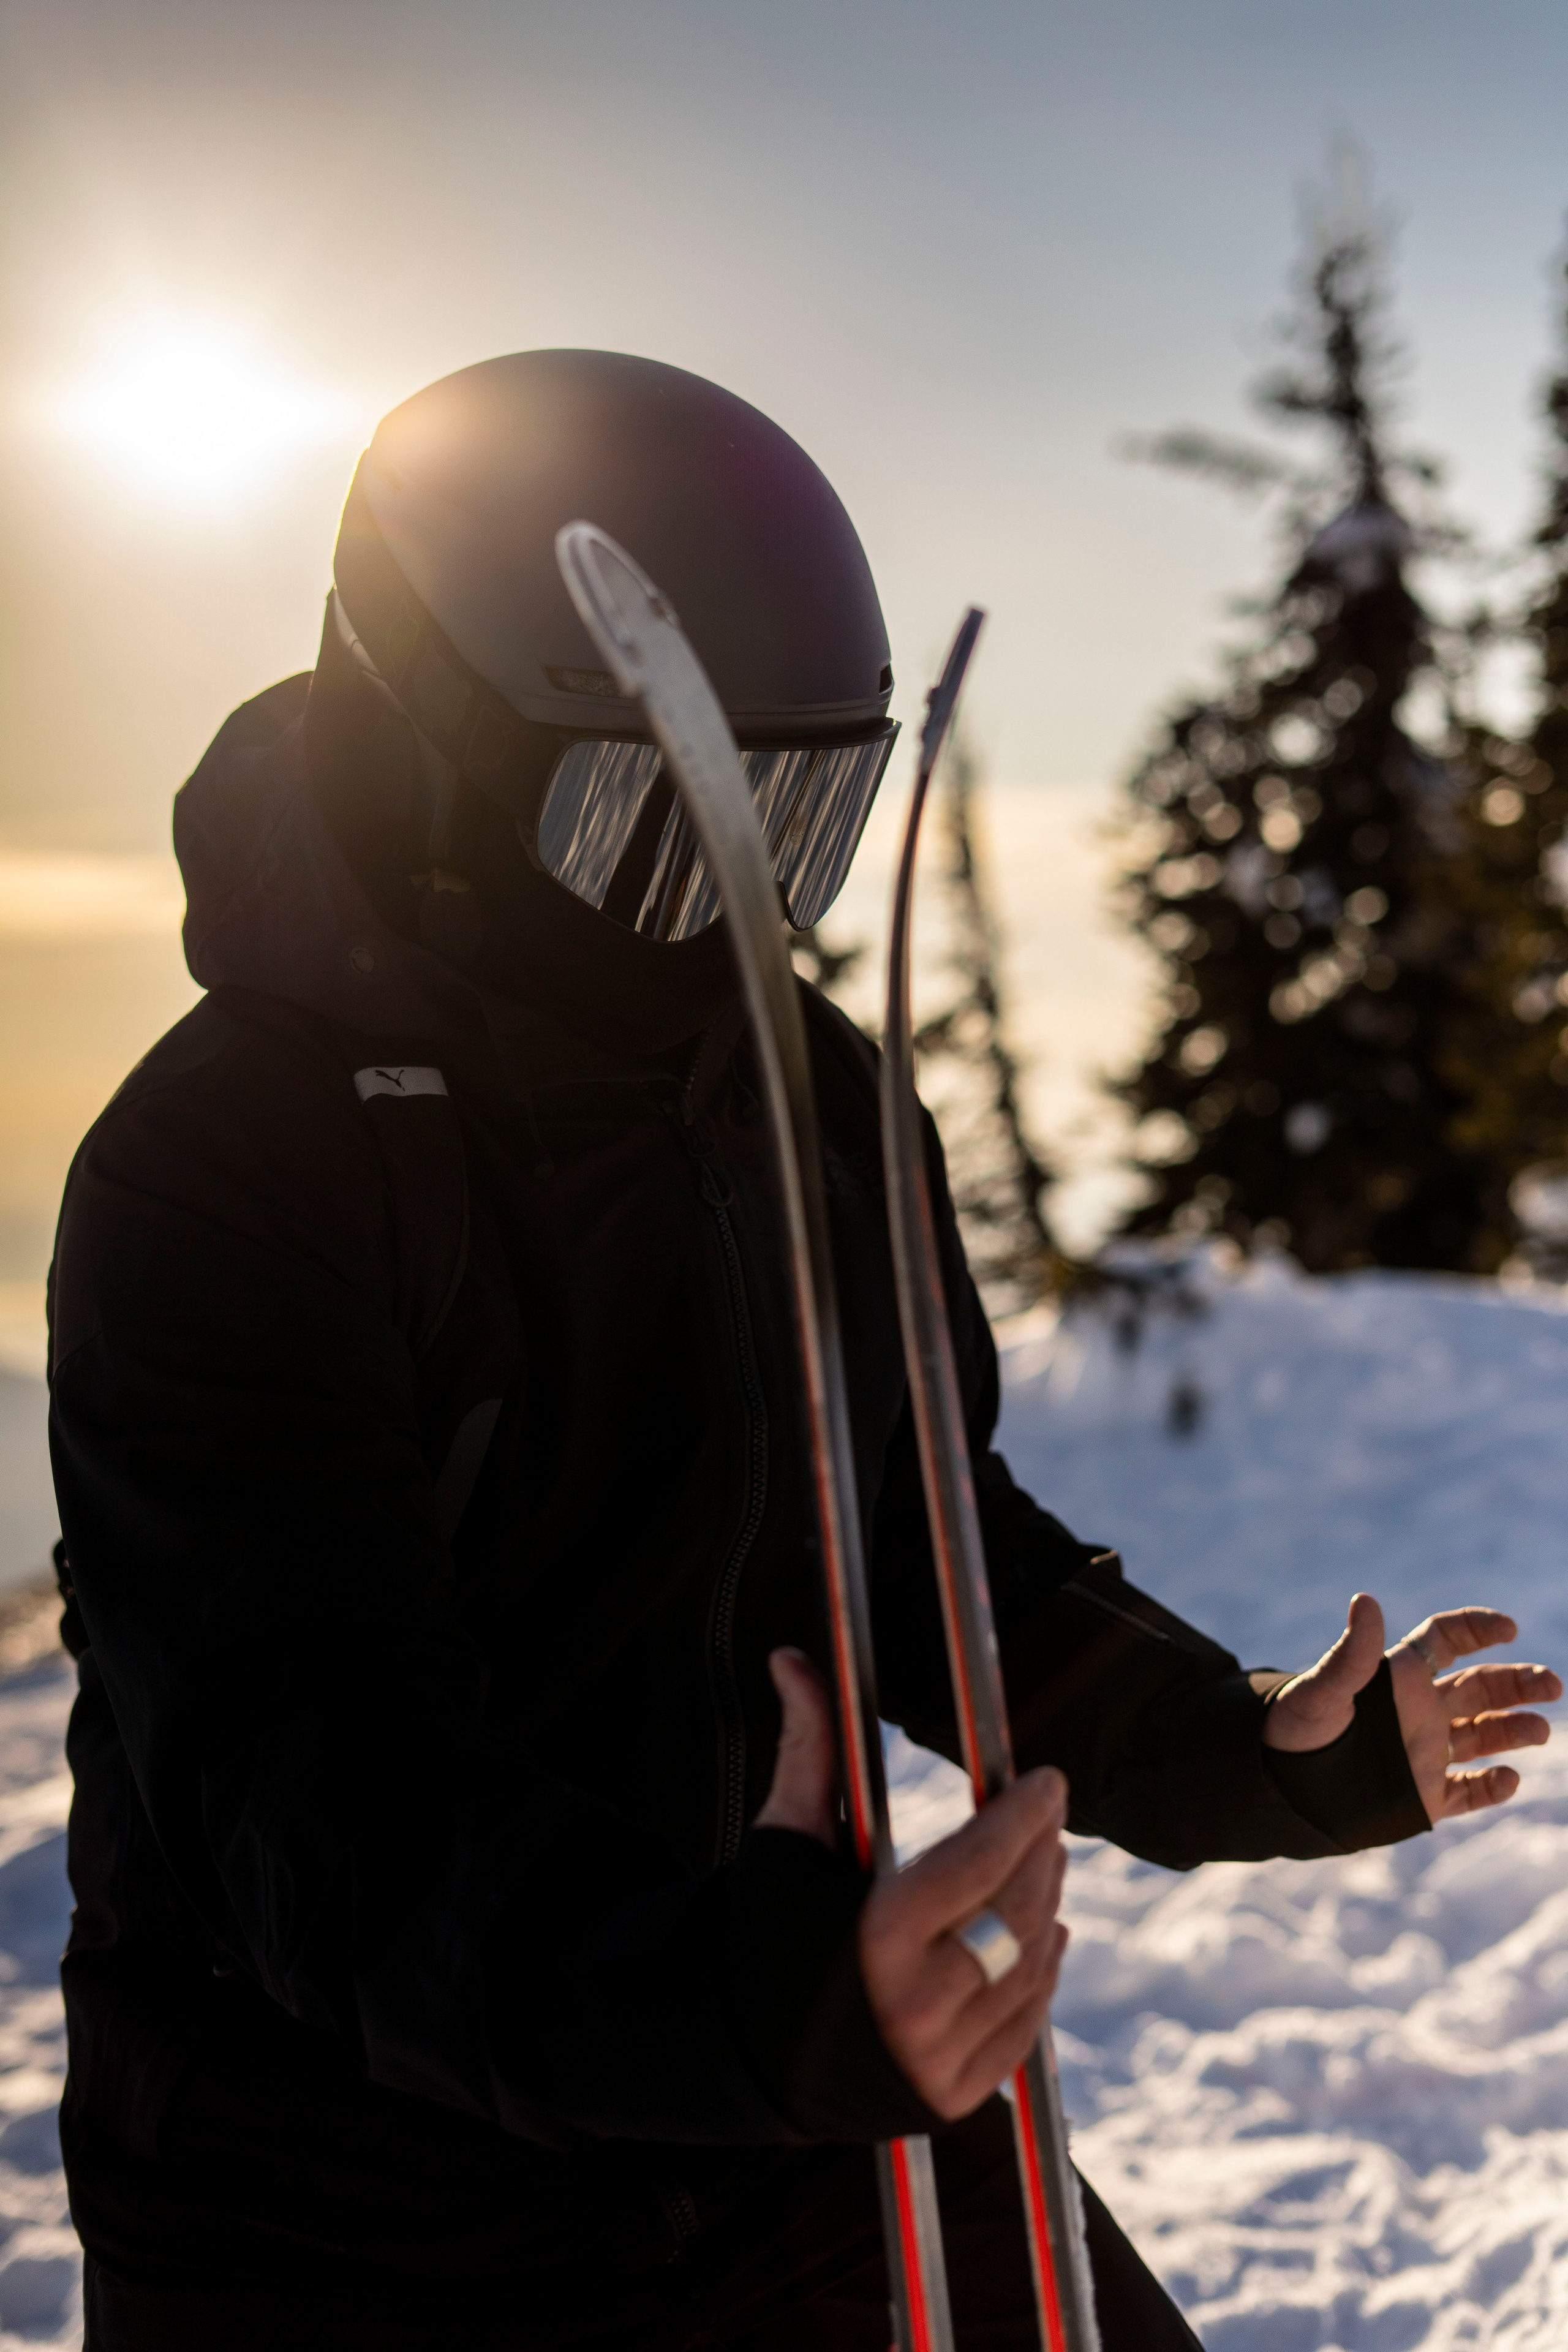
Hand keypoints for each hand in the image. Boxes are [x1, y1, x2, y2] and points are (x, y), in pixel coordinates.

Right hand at [756, 1646, 1068, 2119]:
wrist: (733, 2051)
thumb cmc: (760, 1933)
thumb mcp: (785, 1838)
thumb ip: (808, 1745)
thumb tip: (792, 1659)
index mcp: (877, 1938)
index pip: (982, 1860)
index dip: (1024, 1814)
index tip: (1047, 1782)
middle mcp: (917, 2007)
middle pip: (1016, 1912)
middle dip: (1040, 1854)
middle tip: (1046, 1814)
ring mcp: (939, 2061)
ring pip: (1029, 1967)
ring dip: (1046, 1907)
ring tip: (1043, 1864)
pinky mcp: (951, 2097)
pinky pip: (1024, 2026)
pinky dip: (1040, 1975)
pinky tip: (1041, 1938)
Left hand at [1262, 1593, 1561, 1821]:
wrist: (1281, 1787)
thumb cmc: (1295, 1729)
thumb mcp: (1321, 1690)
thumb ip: (1351, 1654)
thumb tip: (1365, 1599)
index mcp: (1399, 1677)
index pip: (1447, 1640)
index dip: (1478, 1627)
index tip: (1508, 1627)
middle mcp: (1420, 1710)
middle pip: (1482, 1685)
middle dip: (1519, 1683)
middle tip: (1552, 1685)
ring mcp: (1427, 1751)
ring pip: (1485, 1734)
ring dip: (1515, 1730)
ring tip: (1539, 1731)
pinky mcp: (1426, 1794)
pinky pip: (1469, 1790)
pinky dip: (1492, 1787)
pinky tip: (1507, 1779)